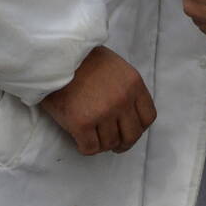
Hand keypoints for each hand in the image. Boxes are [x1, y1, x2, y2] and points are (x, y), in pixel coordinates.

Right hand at [40, 46, 155, 154]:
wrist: (57, 57)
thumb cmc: (84, 60)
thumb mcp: (116, 67)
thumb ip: (126, 89)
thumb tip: (127, 114)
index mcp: (133, 84)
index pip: (148, 117)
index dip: (138, 128)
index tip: (128, 130)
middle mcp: (122, 100)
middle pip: (132, 135)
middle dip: (123, 143)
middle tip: (114, 144)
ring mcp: (103, 113)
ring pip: (110, 143)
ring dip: (102, 144)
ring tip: (93, 136)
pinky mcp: (82, 123)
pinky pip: (90, 148)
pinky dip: (86, 147)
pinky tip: (80, 139)